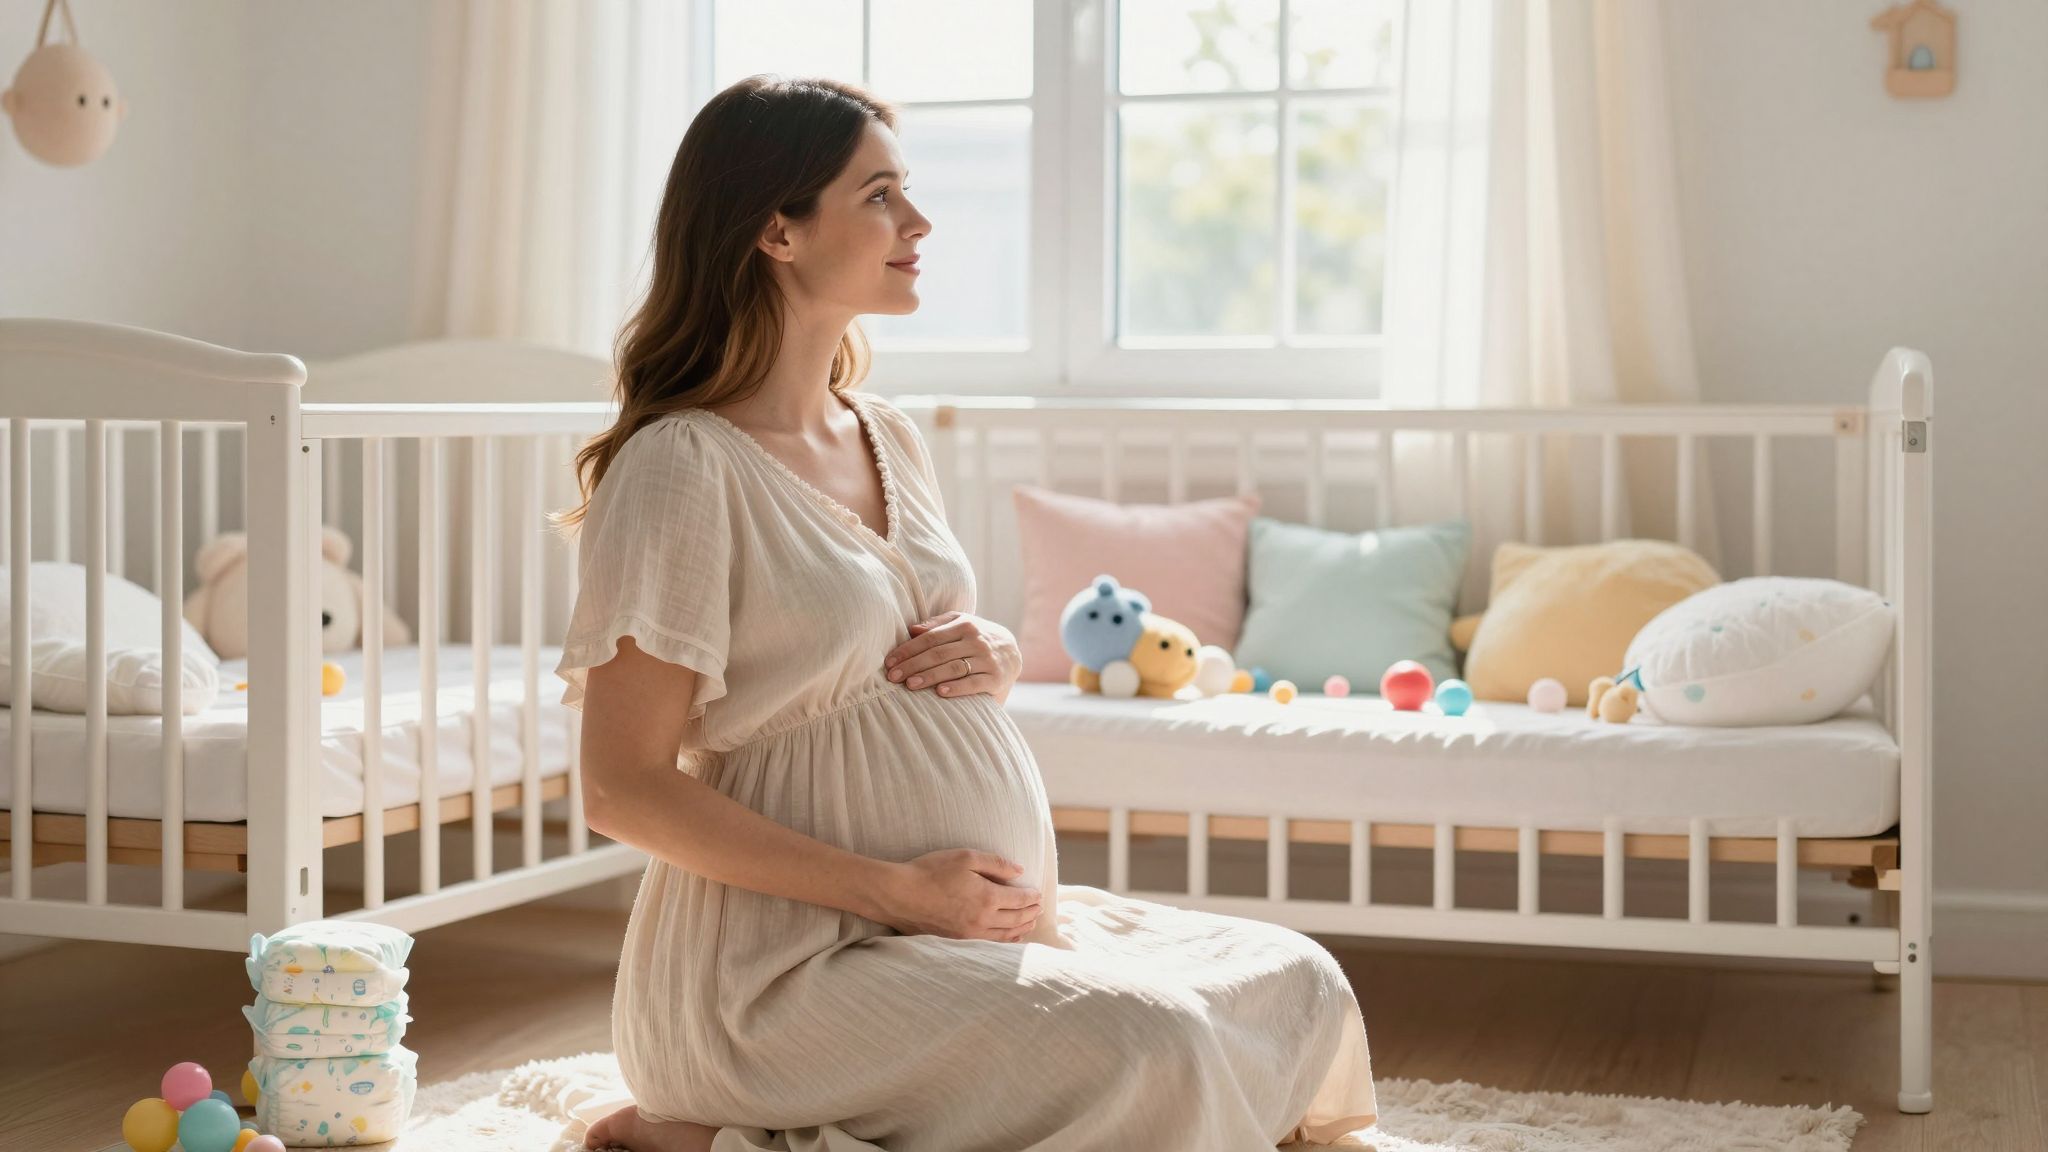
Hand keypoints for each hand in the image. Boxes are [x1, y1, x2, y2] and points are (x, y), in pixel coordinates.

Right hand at [875, 850, 1041, 941]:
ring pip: (1005, 935)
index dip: (1032, 897)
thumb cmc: (931, 871)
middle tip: (1039, 908)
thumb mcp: (966, 857)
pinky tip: (1008, 937)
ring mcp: (970, 934)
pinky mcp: (958, 942)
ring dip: (1021, 929)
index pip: (1020, 900)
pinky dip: (1004, 941)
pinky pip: (989, 944)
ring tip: (1030, 923)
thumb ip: (996, 863)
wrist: (900, 895)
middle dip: (1031, 913)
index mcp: (987, 897)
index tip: (1038, 894)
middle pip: (1016, 919)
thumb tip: (1019, 871)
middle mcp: (983, 919)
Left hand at [884, 611, 1019, 699]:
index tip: (889, 662)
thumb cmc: (977, 638)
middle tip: (893, 677)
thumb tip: (912, 629)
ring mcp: (987, 660)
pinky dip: (957, 688)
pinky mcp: (996, 678)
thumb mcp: (961, 624)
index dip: (908, 650)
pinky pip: (974, 683)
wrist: (1012, 652)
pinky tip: (940, 692)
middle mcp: (976, 641)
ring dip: (930, 676)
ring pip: (954, 668)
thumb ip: (937, 625)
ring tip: (910, 684)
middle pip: (938, 653)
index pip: (930, 638)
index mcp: (964, 625)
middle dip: (913, 665)